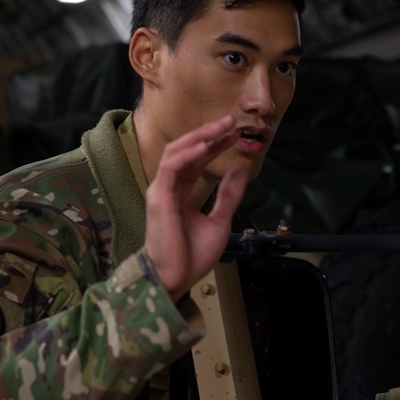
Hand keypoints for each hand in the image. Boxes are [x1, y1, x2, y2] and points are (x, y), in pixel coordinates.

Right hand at [144, 115, 246, 301]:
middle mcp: (169, 187)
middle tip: (230, 122)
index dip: (215, 145)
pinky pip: (172, 167)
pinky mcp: (159, 197)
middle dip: (208, 134)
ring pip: (176, 152)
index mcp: (181, 193)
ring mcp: (161, 190)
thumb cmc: (192, 255)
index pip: (197, 160)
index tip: (235, 135)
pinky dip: (188, 153)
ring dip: (200, 137)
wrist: (177, 278)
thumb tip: (240, 171)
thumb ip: (229, 196)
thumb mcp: (220, 221)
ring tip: (220, 127)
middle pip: (187, 151)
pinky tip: (206, 145)